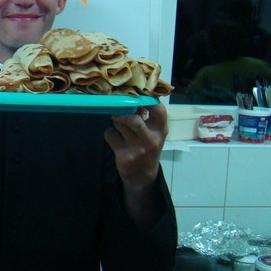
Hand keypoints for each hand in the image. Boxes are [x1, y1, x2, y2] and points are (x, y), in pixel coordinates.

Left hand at [104, 103, 168, 226]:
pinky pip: (110, 135)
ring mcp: (137, 148)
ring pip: (120, 124)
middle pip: (134, 119)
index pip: (159, 111)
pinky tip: (114, 137)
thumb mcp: (154, 133)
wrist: (142, 174)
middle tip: (120, 110)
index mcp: (160, 130)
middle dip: (124, 112)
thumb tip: (133, 97)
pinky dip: (109, 133)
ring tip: (118, 124)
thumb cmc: (148, 147)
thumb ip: (147, 117)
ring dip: (116, 120)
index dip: (148, 100)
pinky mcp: (123, 154)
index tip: (138, 96)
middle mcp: (150, 139)